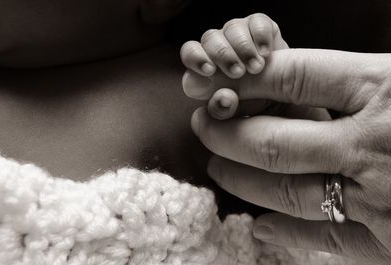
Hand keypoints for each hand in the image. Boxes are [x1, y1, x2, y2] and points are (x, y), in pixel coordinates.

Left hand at [180, 13, 290, 119]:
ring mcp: (240, 36)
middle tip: (237, 73)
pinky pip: (257, 22)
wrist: (283, 99)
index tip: (209, 71)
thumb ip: (221, 107)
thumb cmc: (253, 107)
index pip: (191, 54)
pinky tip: (266, 54)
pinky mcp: (261, 28)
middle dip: (222, 54)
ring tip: (256, 68)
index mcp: (207, 67)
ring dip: (243, 48)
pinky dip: (261, 36)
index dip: (196, 58)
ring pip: (232, 28)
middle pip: (210, 38)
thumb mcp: (236, 113)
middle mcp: (220, 48)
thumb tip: (215, 95)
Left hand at [190, 49, 390, 263]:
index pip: (293, 77)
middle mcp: (371, 143)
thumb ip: (356, 80)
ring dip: (240, 179)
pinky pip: (324, 238)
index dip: (245, 79)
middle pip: (273, 139)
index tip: (213, 83)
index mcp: (382, 90)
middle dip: (225, 133)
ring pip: (287, 190)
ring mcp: (377, 195)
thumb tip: (295, 79)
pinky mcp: (387, 238)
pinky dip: (287, 233)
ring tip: (215, 167)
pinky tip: (261, 225)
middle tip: (202, 125)